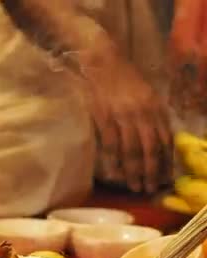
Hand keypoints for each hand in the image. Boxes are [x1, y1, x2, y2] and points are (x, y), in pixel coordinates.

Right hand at [87, 61, 172, 192]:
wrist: (101, 59)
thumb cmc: (122, 76)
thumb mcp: (145, 93)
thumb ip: (151, 114)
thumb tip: (157, 138)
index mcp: (155, 107)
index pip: (165, 140)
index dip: (166, 161)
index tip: (165, 178)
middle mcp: (143, 113)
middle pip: (150, 149)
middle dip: (152, 172)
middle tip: (150, 189)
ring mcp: (123, 116)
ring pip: (132, 150)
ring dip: (134, 171)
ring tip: (134, 186)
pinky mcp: (104, 116)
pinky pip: (111, 143)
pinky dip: (114, 160)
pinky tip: (114, 172)